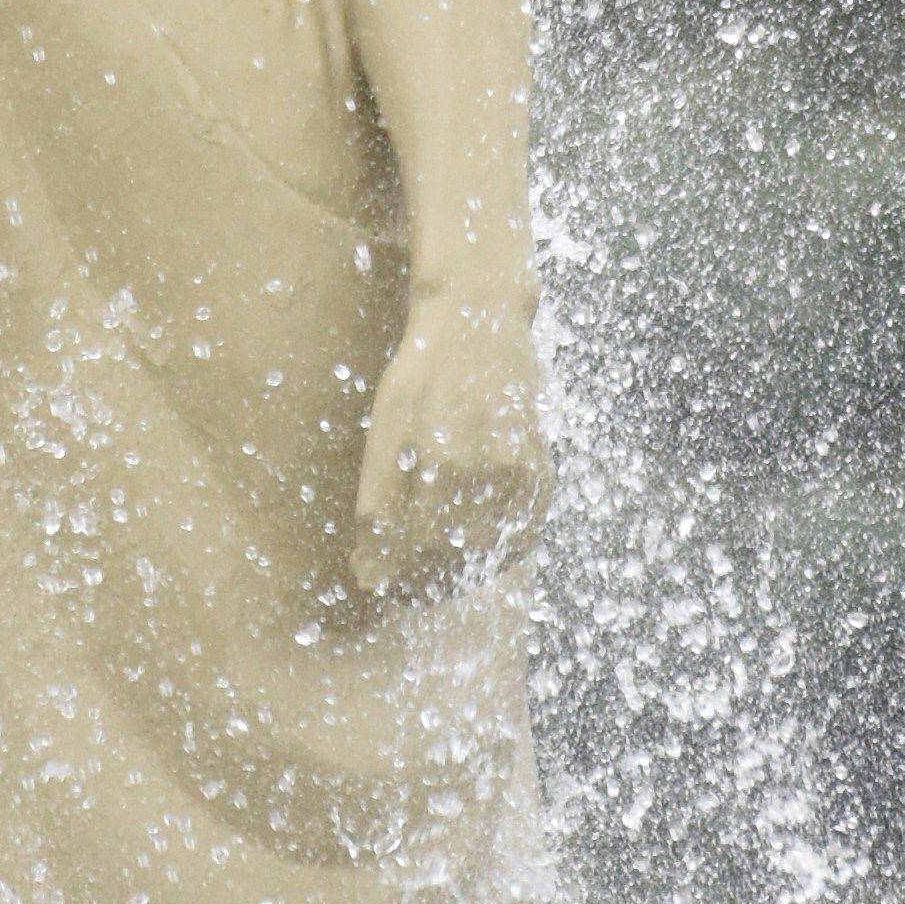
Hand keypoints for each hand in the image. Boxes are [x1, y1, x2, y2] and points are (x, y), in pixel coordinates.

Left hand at [351, 291, 548, 609]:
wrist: (478, 319)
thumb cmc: (421, 373)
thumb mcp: (385, 428)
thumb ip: (376, 504)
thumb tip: (366, 575)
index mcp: (434, 460)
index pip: (411, 554)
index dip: (394, 578)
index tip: (380, 584)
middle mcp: (481, 468)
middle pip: (449, 558)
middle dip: (422, 579)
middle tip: (404, 583)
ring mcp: (516, 468)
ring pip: (488, 552)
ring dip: (459, 571)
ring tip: (435, 569)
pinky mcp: (539, 465)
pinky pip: (524, 532)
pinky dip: (501, 551)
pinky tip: (478, 550)